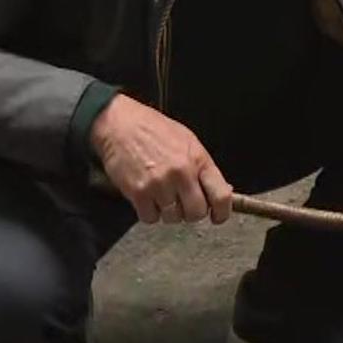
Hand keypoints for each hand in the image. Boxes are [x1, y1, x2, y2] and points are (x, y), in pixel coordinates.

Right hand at [90, 94, 233, 225]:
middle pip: (196, 213)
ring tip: (162, 194)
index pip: (221, 195)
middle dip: (191, 213)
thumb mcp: (188, 141)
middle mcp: (181, 173)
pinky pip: (150, 218)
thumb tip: (219, 190)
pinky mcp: (138, 193)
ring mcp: (159, 184)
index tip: (218, 217)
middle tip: (183, 203)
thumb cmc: (154, 129)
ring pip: (173, 218)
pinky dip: (149, 212)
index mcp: (198, 159)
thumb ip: (203, 167)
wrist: (120, 124)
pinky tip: (147, 197)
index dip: (222, 212)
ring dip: (168, 212)